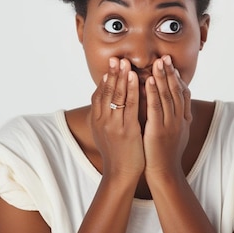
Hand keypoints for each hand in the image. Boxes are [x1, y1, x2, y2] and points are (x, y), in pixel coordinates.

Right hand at [90, 57, 144, 178]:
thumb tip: (107, 103)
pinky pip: (130, 105)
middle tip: (116, 58)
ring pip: (117, 95)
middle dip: (112, 73)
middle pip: (106, 92)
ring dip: (121, 76)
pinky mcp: (127, 129)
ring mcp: (114, 125)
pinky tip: (136, 78)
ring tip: (125, 62)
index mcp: (97, 121)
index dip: (104, 80)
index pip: (98, 95)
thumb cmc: (117, 153)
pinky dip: (133, 89)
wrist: (120, 174)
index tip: (109, 66)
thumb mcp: (105, 134)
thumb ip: (105, 118)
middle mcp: (103, 121)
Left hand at [143, 55, 191, 177]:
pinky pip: (155, 108)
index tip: (171, 64)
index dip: (177, 78)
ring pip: (167, 96)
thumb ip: (176, 118)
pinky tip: (146, 81)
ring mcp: (170, 125)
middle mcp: (179, 120)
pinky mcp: (158, 131)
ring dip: (161, 78)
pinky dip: (151, 93)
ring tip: (158, 62)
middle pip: (175, 91)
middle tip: (165, 56)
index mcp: (183, 119)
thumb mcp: (175, 133)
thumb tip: (177, 106)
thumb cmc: (166, 154)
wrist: (164, 174)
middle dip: (170, 73)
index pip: (182, 94)